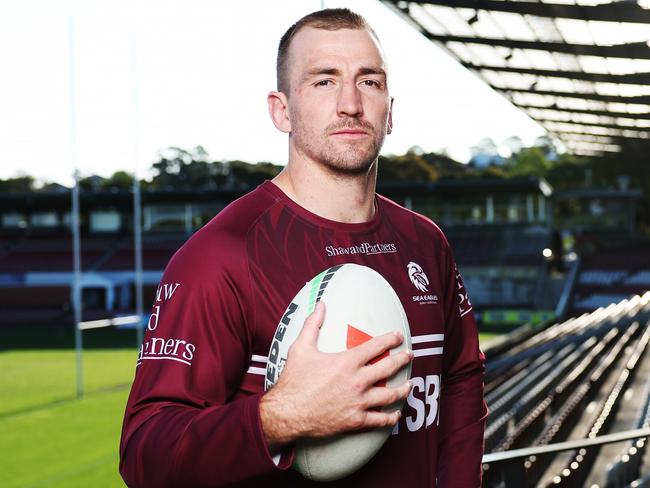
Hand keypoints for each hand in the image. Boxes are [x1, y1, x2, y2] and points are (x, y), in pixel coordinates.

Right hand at [259, 301, 412, 452]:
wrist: (287, 413)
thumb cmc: (294, 380)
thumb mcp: (301, 347)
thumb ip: (313, 324)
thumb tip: (320, 304)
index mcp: (347, 361)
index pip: (376, 346)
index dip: (390, 339)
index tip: (398, 335)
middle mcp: (358, 381)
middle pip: (389, 368)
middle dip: (402, 359)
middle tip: (409, 355)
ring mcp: (358, 402)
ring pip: (390, 395)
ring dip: (403, 389)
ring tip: (409, 384)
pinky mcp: (355, 420)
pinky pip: (380, 419)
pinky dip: (391, 417)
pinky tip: (396, 414)